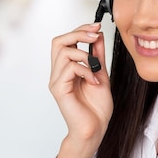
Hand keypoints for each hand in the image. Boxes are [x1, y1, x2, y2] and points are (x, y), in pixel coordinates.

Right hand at [49, 23, 112, 157]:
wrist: (95, 131)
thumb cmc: (96, 109)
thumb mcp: (101, 75)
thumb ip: (97, 56)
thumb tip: (98, 35)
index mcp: (66, 68)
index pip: (65, 40)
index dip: (79, 29)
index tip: (97, 26)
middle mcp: (58, 73)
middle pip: (58, 41)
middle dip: (78, 33)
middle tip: (95, 35)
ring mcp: (56, 81)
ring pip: (63, 52)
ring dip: (84, 55)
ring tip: (96, 68)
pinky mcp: (59, 89)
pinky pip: (69, 68)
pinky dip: (86, 70)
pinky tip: (94, 81)